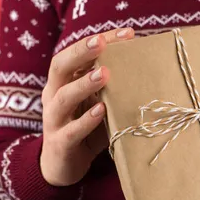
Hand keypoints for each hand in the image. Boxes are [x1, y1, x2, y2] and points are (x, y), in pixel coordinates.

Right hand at [40, 27, 133, 185]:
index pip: (76, 53)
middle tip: (101, 42)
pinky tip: (102, 111)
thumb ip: (111, 85)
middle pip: (60, 67)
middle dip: (80, 52)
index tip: (127, 33)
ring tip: (105, 73)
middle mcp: (53, 96)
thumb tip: (146, 64)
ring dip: (84, 84)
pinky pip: (71, 130)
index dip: (99, 41)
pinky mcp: (60, 144)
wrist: (62, 166)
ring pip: (64, 98)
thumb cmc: (84, 127)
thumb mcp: (97, 102)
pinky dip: (87, 120)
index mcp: (62, 81)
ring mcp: (54, 120)